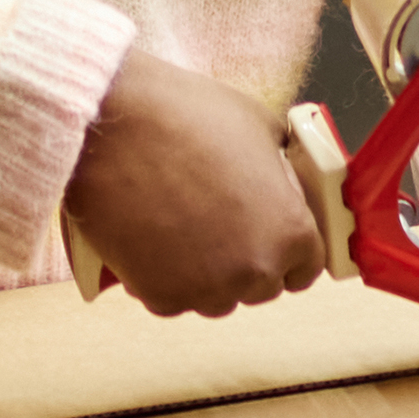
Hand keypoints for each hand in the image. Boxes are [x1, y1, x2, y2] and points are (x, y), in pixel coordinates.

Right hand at [61, 52, 329, 314]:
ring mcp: (205, 289)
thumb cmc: (188, 117)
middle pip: (262, 286)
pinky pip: (173, 300)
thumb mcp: (262, 127)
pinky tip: (153, 240)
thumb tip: (282, 179)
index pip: (306, 267)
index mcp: (291, 231)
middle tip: (220, 225)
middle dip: (246, 261)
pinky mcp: (159, 296)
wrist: (113, 125)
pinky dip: (164, 278)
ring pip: (216, 298)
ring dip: (207, 275)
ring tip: (183, 230)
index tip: (268, 236)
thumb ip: (281, 167)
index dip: (288, 249)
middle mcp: (254, 270)